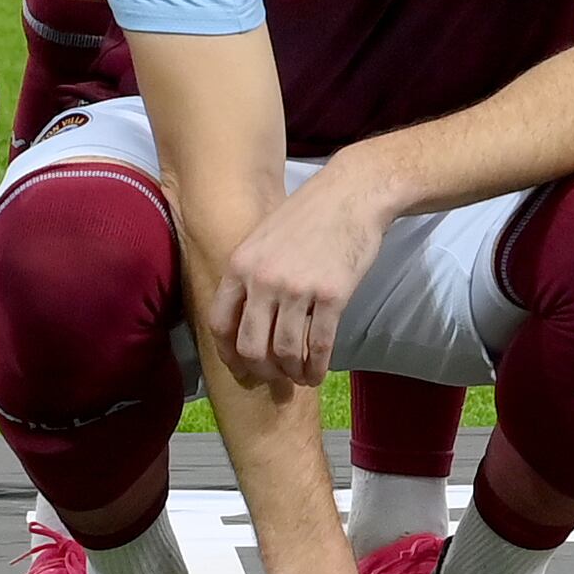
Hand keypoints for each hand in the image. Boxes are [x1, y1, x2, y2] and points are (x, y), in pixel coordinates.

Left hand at [206, 160, 388, 391]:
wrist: (352, 194)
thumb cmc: (308, 215)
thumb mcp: (263, 238)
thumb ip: (249, 275)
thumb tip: (245, 320)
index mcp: (240, 265)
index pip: (220, 324)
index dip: (229, 355)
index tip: (242, 367)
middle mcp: (263, 279)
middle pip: (251, 347)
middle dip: (262, 371)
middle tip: (275, 378)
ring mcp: (297, 288)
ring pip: (284, 351)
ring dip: (292, 373)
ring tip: (300, 377)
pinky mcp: (332, 295)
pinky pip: (318, 345)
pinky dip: (316, 367)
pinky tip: (317, 373)